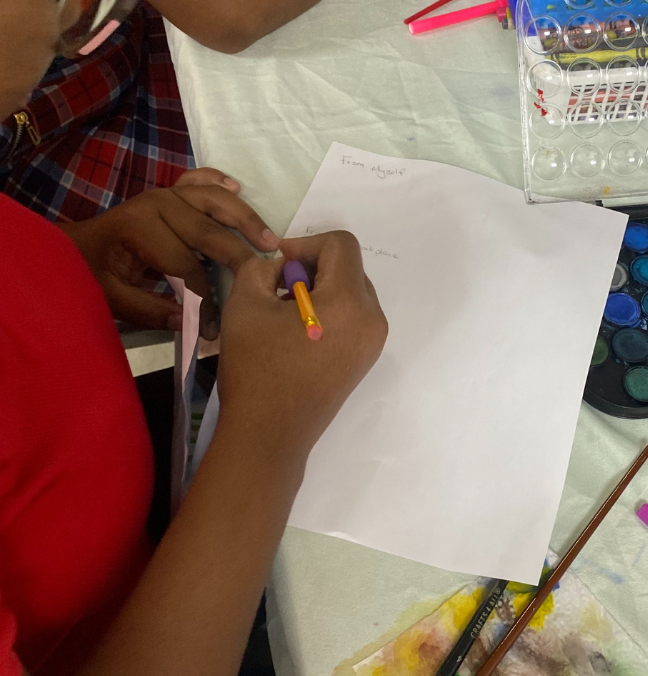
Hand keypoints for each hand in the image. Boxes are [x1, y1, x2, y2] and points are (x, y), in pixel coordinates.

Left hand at [60, 169, 277, 337]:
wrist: (72, 246)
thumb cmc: (90, 272)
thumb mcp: (110, 297)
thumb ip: (149, 311)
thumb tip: (190, 323)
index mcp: (140, 228)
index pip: (186, 267)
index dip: (204, 300)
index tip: (212, 328)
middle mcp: (157, 204)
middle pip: (208, 231)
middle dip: (237, 258)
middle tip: (263, 278)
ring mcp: (165, 194)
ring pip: (214, 200)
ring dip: (244, 218)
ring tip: (268, 239)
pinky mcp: (169, 192)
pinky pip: (198, 179)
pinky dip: (217, 179)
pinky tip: (235, 186)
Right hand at [215, 231, 386, 456]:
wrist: (269, 433)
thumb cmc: (256, 366)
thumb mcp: (246, 302)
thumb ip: (262, 268)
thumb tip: (282, 268)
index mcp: (349, 301)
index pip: (342, 245)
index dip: (307, 243)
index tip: (279, 263)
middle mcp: (372, 319)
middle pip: (350, 268)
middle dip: (314, 267)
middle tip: (278, 286)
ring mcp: (373, 343)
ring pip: (352, 292)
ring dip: (321, 289)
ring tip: (285, 312)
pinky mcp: (365, 360)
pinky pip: (353, 318)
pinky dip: (329, 311)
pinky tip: (298, 332)